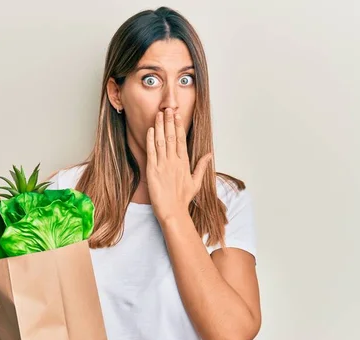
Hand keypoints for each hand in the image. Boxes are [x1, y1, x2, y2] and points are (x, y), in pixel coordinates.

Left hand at [146, 108, 212, 222]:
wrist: (173, 211)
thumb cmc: (183, 198)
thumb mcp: (196, 182)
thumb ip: (201, 166)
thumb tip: (209, 155)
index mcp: (184, 163)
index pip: (181, 139)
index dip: (178, 125)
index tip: (177, 114)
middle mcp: (174, 161)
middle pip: (172, 137)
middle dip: (169, 121)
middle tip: (167, 108)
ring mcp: (163, 165)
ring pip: (161, 141)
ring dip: (160, 127)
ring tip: (159, 114)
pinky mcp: (153, 171)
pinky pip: (152, 152)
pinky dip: (151, 140)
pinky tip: (150, 130)